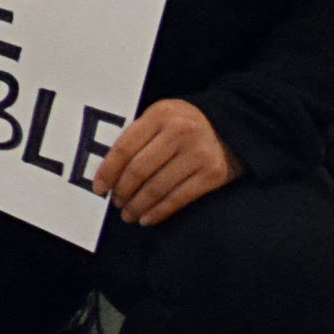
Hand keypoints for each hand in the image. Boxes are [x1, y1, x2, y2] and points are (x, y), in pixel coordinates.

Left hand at [96, 98, 237, 226]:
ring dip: (138, 205)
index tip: (98, 188)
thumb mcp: (161, 117)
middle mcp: (179, 133)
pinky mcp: (213, 174)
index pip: (125, 147)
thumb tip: (109, 171)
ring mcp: (198, 154)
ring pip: (157, 187)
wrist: (235, 125)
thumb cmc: (187, 123)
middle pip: (139, 170)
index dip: (108, 171)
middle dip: (122, 191)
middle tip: (116, 202)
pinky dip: (159, 211)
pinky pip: (179, 198)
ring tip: (128, 214)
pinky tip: (147, 218)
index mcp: (160, 114)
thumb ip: (138, 136)